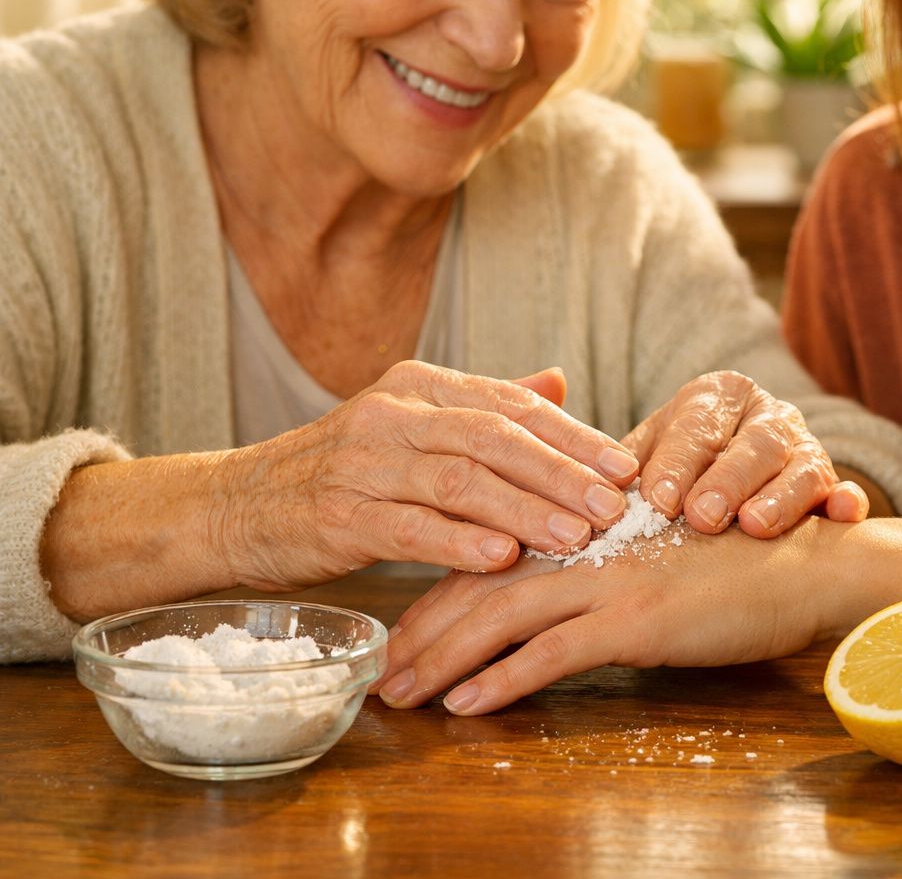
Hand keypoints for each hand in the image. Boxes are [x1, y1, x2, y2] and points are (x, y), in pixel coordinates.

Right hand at [215, 361, 640, 590]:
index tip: (626, 466)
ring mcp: (361, 463)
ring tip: (577, 537)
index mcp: (420, 386)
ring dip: (524, 511)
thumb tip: (558, 380)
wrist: (235, 506)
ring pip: (458, 481)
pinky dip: (458, 542)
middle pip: (494, 438)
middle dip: (563, 473)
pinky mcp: (336, 515)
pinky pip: (408, 527)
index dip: (574, 436)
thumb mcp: (412, 424)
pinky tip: (502, 560)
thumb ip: (484, 407)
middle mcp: (393, 414)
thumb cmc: (341, 471)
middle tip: (615, 505)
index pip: (512, 406)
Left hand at [375, 518, 834, 713]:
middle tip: (381, 670)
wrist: (808, 560)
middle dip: (422, 629)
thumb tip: (568, 599)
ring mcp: (611, 578)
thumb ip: (612, 564)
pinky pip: (552, 653)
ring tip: (402, 695)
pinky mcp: (637, 618)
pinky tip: (465, 704)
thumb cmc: (746, 560)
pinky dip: (501, 679)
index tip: (402, 629)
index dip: (442, 592)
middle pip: (481, 583)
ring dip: (442, 657)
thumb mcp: (665, 552)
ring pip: (501, 615)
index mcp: (592, 526)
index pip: (496, 554)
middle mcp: (590, 544)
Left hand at [625, 370, 868, 537]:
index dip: (677, 462)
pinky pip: (845, 492)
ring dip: (780, 497)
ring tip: (756, 527)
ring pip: (801, 467)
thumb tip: (579, 493)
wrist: (733, 482)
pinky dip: (846, 503)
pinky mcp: (833, 484)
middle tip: (703, 518)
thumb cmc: (675, 477)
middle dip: (728, 481)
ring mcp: (805, 449)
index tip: (658, 501)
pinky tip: (841, 516)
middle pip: (753, 444)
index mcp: (715, 397)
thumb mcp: (643, 459)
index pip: (695, 425)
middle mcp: (766, 416)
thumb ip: (612, 468)